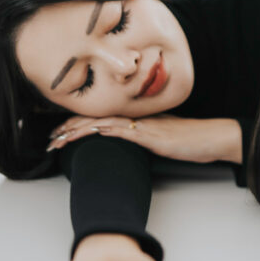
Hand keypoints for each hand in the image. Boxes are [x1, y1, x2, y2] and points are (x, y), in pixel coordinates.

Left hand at [49, 115, 241, 163]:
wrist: (211, 138)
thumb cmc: (190, 141)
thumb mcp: (160, 140)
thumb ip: (143, 138)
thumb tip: (126, 143)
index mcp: (136, 118)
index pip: (100, 117)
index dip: (76, 124)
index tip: (58, 133)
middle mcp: (135, 117)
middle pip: (94, 118)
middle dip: (68, 128)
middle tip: (48, 139)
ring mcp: (142, 125)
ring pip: (102, 122)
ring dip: (77, 131)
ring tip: (57, 140)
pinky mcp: (150, 134)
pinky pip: (121, 130)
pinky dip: (102, 130)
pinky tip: (88, 132)